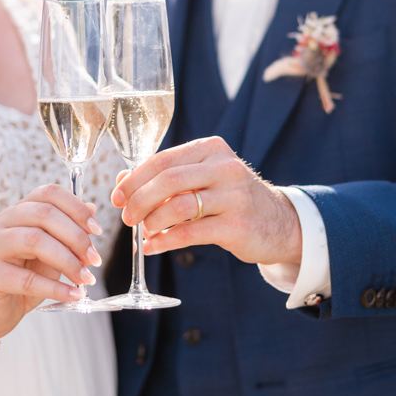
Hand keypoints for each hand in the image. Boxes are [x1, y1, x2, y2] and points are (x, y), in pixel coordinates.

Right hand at [0, 185, 101, 344]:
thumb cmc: (20, 280)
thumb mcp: (48, 255)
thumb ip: (66, 233)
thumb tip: (92, 208)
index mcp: (18, 212)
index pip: (48, 194)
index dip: (76, 208)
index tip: (96, 230)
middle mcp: (1, 222)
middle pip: (44, 214)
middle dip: (76, 236)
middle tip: (95, 259)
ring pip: (35, 241)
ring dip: (68, 260)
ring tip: (86, 278)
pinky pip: (27, 279)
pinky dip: (56, 288)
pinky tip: (74, 295)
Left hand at [111, 136, 301, 267]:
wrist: (278, 223)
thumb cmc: (230, 198)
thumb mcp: (202, 178)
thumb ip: (165, 176)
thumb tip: (121, 182)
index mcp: (212, 148)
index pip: (163, 160)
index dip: (134, 179)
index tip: (117, 196)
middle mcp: (225, 167)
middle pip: (168, 180)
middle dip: (139, 200)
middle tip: (126, 217)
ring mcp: (234, 196)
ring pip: (178, 206)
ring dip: (152, 222)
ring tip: (143, 232)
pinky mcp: (237, 226)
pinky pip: (190, 233)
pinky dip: (165, 241)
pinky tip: (153, 247)